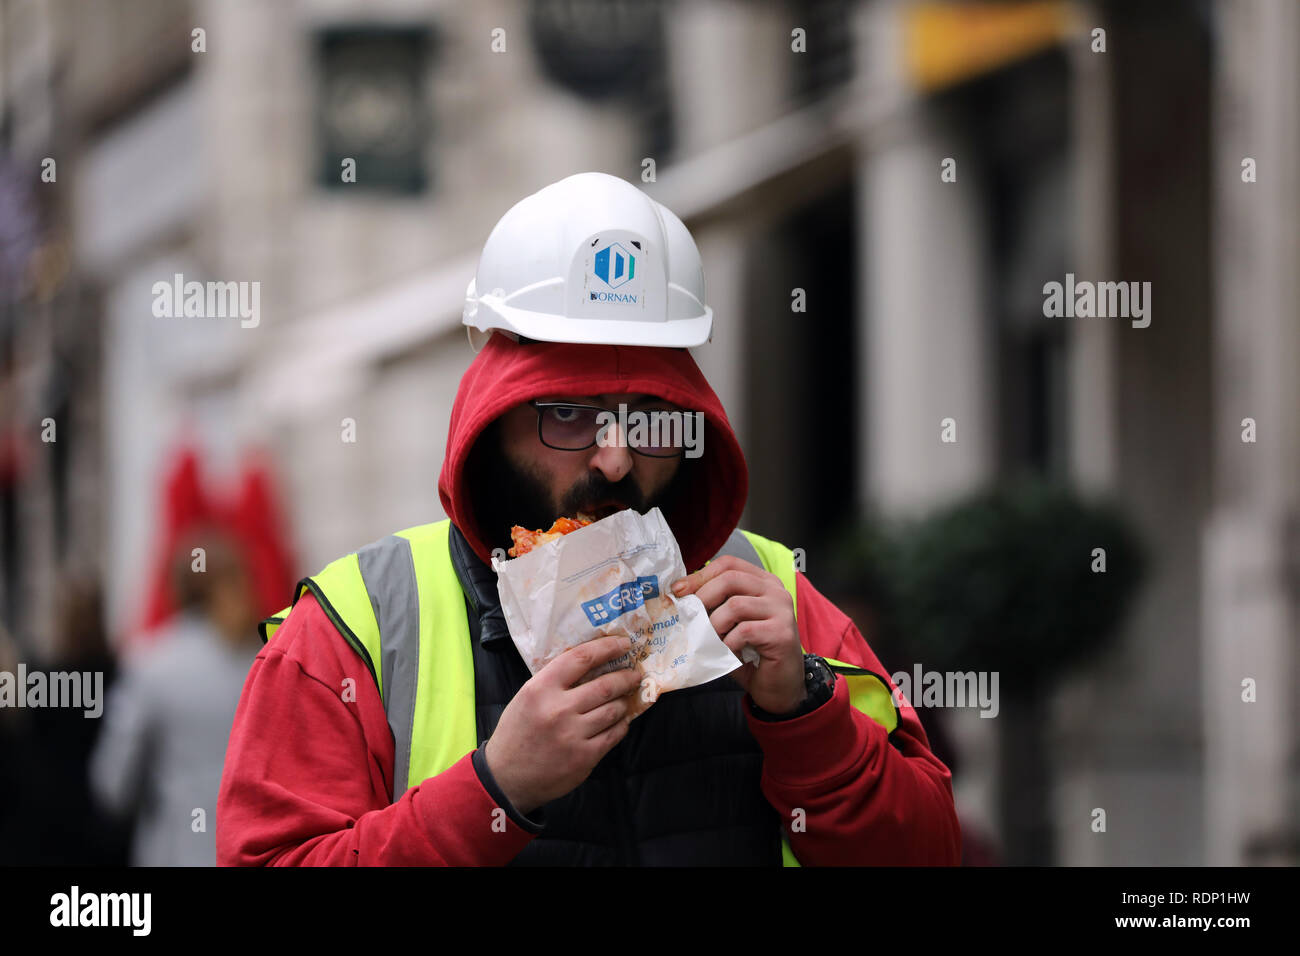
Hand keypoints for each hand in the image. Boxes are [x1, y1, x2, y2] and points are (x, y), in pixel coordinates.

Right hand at [483, 636, 642, 815]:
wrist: (506, 778)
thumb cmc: (517, 732)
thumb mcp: (527, 697)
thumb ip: (554, 680)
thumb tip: (591, 662)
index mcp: (541, 689)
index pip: (581, 658)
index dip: (607, 647)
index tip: (623, 644)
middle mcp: (558, 709)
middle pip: (605, 685)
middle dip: (626, 677)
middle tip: (634, 674)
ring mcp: (573, 734)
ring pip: (613, 710)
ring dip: (624, 702)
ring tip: (625, 698)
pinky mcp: (584, 757)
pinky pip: (614, 734)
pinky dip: (621, 725)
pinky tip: (620, 721)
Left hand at [671, 555, 804, 714]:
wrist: (779, 687)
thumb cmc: (751, 654)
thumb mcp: (730, 624)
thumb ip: (715, 606)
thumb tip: (680, 596)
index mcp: (763, 582)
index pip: (729, 564)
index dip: (701, 575)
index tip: (678, 591)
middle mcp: (776, 591)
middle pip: (730, 579)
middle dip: (703, 597)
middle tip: (690, 618)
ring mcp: (782, 610)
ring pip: (735, 605)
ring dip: (715, 625)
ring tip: (710, 640)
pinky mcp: (781, 633)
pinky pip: (744, 631)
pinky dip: (728, 643)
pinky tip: (728, 652)